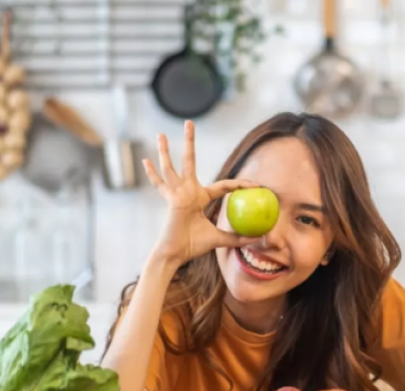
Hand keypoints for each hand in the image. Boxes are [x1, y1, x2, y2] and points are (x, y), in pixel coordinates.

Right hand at [144, 121, 260, 267]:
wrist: (175, 254)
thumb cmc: (193, 246)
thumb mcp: (219, 239)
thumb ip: (236, 237)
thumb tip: (258, 240)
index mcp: (200, 198)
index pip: (223, 186)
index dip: (240, 184)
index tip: (256, 185)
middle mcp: (187, 191)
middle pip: (189, 161)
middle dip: (189, 142)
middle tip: (189, 122)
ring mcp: (176, 194)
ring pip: (171, 167)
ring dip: (166, 150)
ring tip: (160, 134)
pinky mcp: (171, 200)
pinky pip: (161, 185)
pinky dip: (153, 174)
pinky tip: (146, 160)